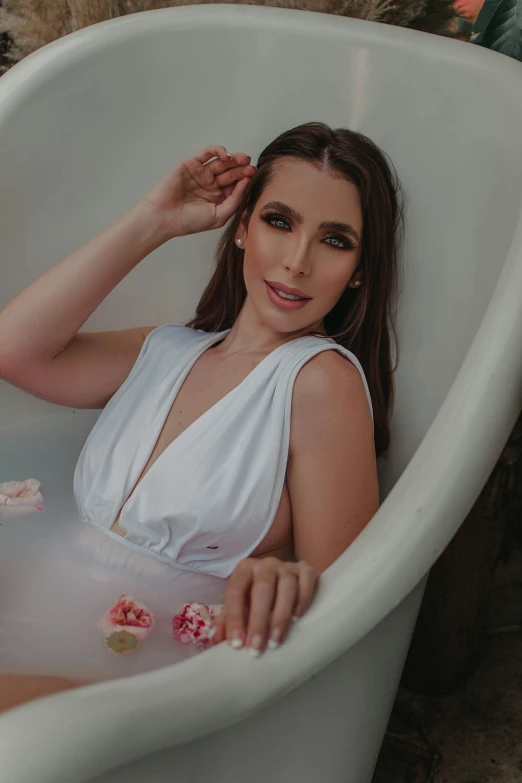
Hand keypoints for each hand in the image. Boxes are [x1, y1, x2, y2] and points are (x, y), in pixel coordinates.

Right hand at [140, 145, 255, 238]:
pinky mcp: (192, 164)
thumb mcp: (219, 216)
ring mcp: (201, 174)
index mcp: (218, 198)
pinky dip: (218, 151)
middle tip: (251, 166)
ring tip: (243, 159)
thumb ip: (235, 201)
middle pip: (231, 172)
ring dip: (234, 159)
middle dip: (242, 169)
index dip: (245, 180)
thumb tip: (246, 183)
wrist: (164, 217)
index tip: (253, 177)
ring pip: (222, 162)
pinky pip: (207, 153)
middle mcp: (211, 185)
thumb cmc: (189, 221)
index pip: (236, 185)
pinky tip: (226, 156)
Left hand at [211, 557, 318, 656]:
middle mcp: (265, 564)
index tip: (236, 645)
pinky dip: (303, 598)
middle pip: (262, 589)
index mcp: (244, 569)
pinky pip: (307, 580)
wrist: (283, 579)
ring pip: (287, 586)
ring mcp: (287, 565)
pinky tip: (297, 618)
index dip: (234, 618)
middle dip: (258, 621)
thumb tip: (216, 640)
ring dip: (280, 616)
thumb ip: (227, 620)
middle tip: (256, 649)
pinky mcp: (306, 569)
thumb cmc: (257, 597)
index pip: (235, 592)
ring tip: (275, 642)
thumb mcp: (241, 606)